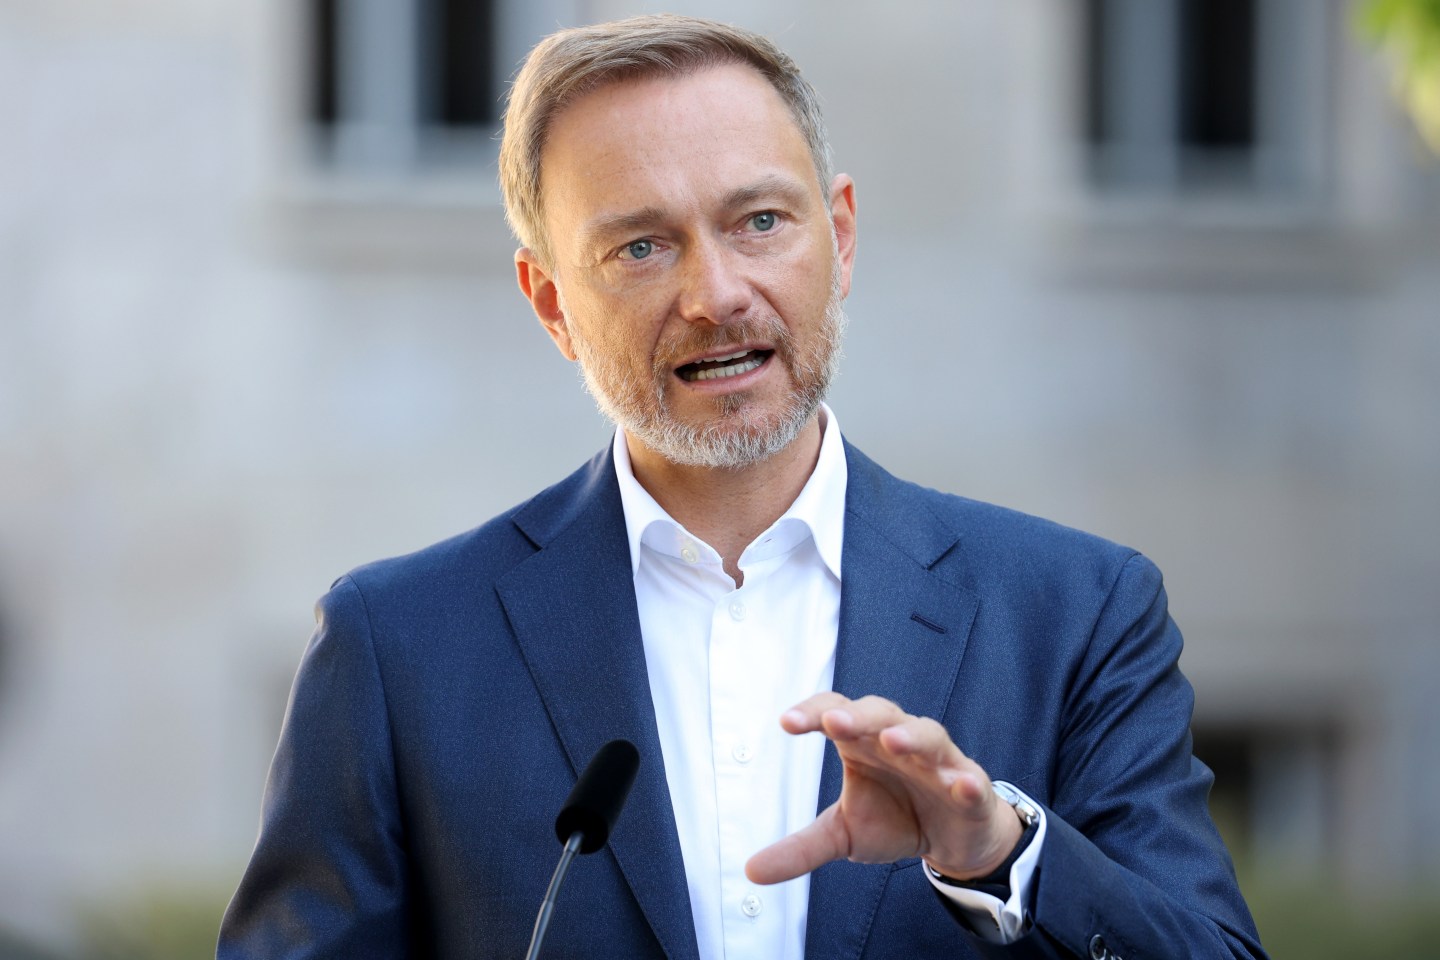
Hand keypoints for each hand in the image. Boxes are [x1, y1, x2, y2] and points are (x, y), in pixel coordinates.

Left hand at [745, 693, 1022, 884]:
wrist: (951, 839)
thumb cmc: (894, 819)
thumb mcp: (843, 834)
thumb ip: (800, 848)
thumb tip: (751, 871)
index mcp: (863, 743)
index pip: (836, 713)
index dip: (812, 712)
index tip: (786, 723)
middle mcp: (899, 741)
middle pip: (880, 714)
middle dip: (859, 716)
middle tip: (835, 722)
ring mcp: (938, 760)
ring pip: (927, 735)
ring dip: (910, 736)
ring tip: (892, 742)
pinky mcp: (971, 788)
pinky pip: (970, 778)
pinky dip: (966, 780)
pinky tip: (960, 784)